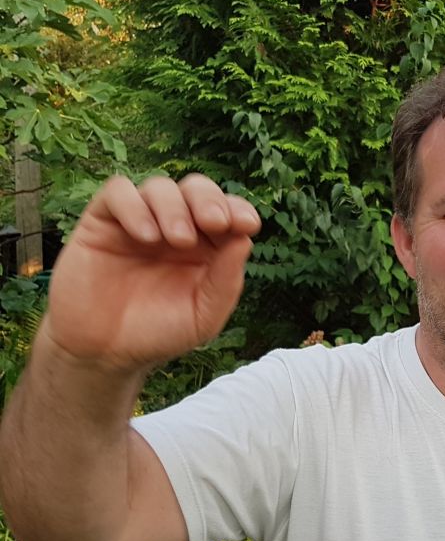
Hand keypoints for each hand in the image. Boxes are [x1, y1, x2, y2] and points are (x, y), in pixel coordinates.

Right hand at [44, 174, 260, 370]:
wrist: (105, 353)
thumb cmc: (158, 334)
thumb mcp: (204, 316)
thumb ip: (226, 281)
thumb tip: (245, 239)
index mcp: (206, 247)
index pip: (227, 212)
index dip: (238, 209)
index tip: (246, 224)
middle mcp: (175, 228)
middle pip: (196, 189)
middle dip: (209, 199)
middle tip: (214, 222)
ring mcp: (139, 222)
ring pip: (160, 187)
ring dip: (174, 207)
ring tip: (177, 240)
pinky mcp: (102, 222)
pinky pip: (117, 193)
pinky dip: (135, 206)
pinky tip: (147, 237)